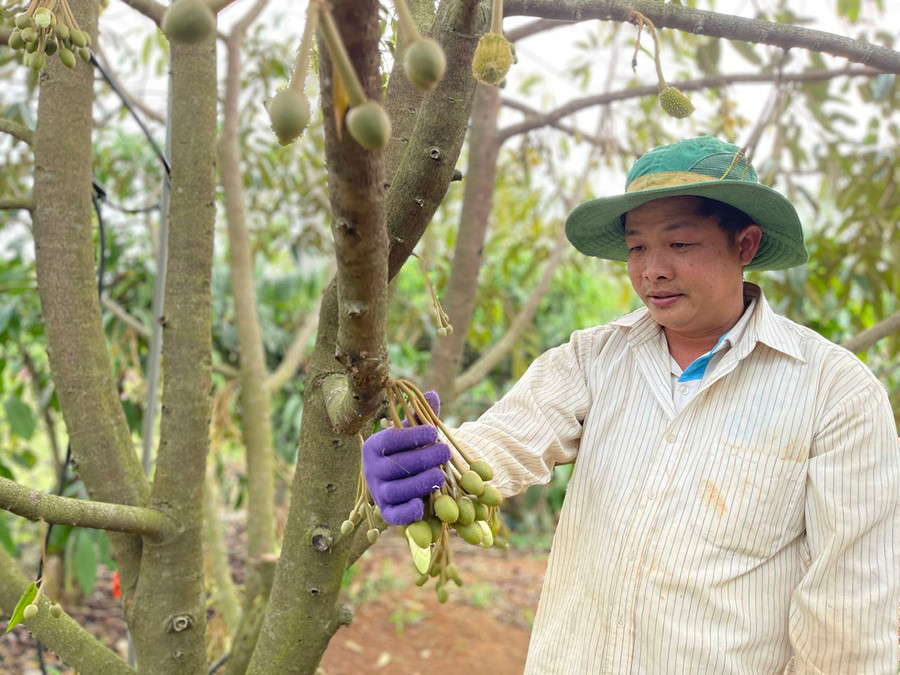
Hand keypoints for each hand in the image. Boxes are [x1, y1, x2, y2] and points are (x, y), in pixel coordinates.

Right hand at [362, 391, 449, 525]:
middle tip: (445, 452)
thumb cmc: (409, 450)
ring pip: (396, 490)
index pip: (390, 439)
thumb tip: (432, 394)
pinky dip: (408, 512)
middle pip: (396, 465)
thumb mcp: (414, 433)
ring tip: (440, 474)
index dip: (412, 435)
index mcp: (374, 446)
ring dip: (420, 482)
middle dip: (423, 458)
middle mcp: (371, 470)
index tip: (433, 431)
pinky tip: (424, 503)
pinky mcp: (387, 512)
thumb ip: (422, 416)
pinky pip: (394, 515)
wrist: (403, 479)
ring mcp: (378, 492)